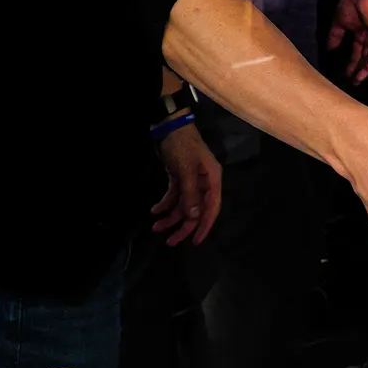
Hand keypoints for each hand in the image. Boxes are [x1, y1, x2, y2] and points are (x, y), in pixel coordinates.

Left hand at [153, 122, 222, 245]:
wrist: (168, 126)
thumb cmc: (181, 146)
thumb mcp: (186, 170)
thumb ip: (190, 194)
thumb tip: (194, 217)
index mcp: (212, 180)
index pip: (211, 208)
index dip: (204, 226)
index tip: (195, 242)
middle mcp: (204, 182)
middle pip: (196, 210)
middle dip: (183, 226)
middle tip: (169, 241)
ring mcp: (191, 180)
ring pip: (184, 205)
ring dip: (171, 216)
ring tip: (156, 226)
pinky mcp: (179, 177)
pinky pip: (174, 195)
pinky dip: (165, 204)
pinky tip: (154, 210)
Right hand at [328, 0, 367, 82]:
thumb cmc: (351, 3)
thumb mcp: (340, 23)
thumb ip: (335, 36)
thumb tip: (329, 50)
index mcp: (361, 33)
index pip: (357, 52)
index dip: (352, 64)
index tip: (346, 74)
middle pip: (366, 57)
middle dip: (360, 70)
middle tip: (354, 83)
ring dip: (367, 68)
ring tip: (359, 79)